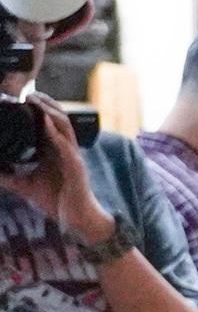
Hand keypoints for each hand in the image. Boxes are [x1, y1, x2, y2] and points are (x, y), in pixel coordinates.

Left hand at [5, 94, 110, 242]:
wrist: (76, 218)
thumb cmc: (57, 201)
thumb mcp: (25, 186)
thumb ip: (8, 177)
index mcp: (54, 152)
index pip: (47, 125)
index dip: (38, 110)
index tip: (22, 99)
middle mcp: (64, 150)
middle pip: (58, 120)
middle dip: (45, 104)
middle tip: (29, 93)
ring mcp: (71, 156)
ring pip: (63, 126)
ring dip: (50, 111)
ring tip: (36, 100)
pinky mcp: (75, 165)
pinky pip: (65, 143)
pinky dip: (53, 131)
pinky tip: (44, 122)